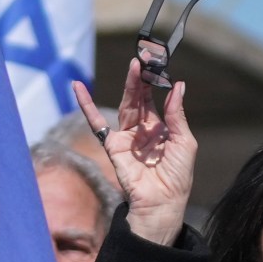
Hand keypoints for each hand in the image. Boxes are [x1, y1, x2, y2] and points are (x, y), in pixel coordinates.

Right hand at [73, 58, 195, 246]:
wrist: (162, 202)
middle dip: (141, 78)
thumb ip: (176, 114)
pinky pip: (97, 122)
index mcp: (161, 128)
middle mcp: (143, 129)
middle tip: (144, 59)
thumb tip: (178, 85)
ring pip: (126, 105)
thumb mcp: (184, 141)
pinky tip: (78, 88)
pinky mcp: (113, 145)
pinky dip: (86, 105)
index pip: (155, 99)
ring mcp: (126, 136)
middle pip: (139, 98)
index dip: (155, 81)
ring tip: (134, 65)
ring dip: (129, 85)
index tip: (157, 62)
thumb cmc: (177, 176)